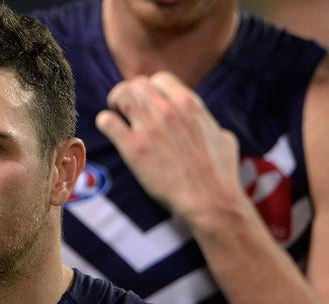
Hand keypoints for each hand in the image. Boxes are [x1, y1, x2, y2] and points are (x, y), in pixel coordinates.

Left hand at [96, 71, 242, 222]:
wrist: (209, 200)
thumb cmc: (219, 173)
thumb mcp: (222, 137)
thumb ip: (207, 123)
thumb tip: (206, 124)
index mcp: (189, 104)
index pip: (159, 79)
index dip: (151, 90)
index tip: (148, 104)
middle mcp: (168, 110)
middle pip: (137, 85)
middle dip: (130, 95)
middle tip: (127, 110)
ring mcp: (149, 127)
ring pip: (120, 95)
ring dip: (115, 104)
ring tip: (117, 116)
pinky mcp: (133, 148)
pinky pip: (107, 121)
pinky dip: (106, 123)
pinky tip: (112, 132)